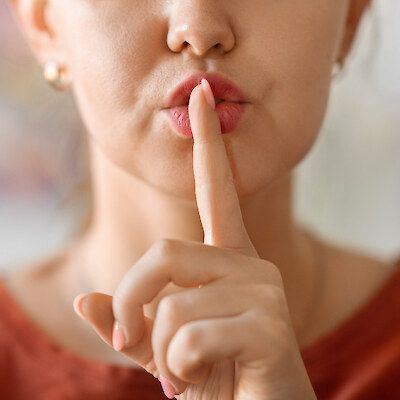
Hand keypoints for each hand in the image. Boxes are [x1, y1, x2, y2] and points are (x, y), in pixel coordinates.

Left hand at [73, 79, 316, 399]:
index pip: (217, 189)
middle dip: (133, 303)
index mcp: (228, 259)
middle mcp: (250, 264)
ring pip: (171, 305)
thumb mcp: (161, 348)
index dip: (209, 145)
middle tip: (133, 344)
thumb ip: (127, 320)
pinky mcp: (271, 327)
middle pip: (164, 253)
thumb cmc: (215, 378)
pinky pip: (191, 338)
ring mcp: (264, 291)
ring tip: (188, 373)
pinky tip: (211, 379)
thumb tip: (85, 297)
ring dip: (162, 352)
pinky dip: (181, 371)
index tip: (203, 96)